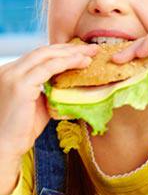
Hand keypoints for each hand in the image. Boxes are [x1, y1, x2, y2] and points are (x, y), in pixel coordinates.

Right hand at [0, 43, 96, 167]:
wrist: (5, 146)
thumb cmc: (22, 128)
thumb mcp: (38, 103)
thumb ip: (49, 89)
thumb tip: (70, 82)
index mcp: (11, 73)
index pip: (38, 56)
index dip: (61, 52)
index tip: (82, 52)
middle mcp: (8, 70)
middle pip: (43, 51)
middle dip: (69, 48)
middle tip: (92, 48)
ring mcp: (12, 76)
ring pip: (46, 56)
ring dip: (71, 53)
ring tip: (91, 54)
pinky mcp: (20, 85)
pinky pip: (48, 68)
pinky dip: (67, 62)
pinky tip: (81, 62)